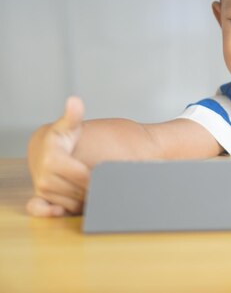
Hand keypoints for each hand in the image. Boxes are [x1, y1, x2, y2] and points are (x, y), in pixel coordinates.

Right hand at [26, 96, 90, 216]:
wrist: (43, 149)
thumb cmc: (62, 137)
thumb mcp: (68, 126)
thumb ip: (73, 116)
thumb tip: (74, 101)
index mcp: (53, 159)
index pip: (84, 176)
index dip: (98, 177)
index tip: (107, 174)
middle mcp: (45, 176)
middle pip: (80, 191)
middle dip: (94, 188)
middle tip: (102, 181)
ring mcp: (42, 188)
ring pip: (73, 201)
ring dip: (84, 197)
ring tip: (90, 185)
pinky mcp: (41, 198)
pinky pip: (41, 209)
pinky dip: (49, 212)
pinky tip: (60, 211)